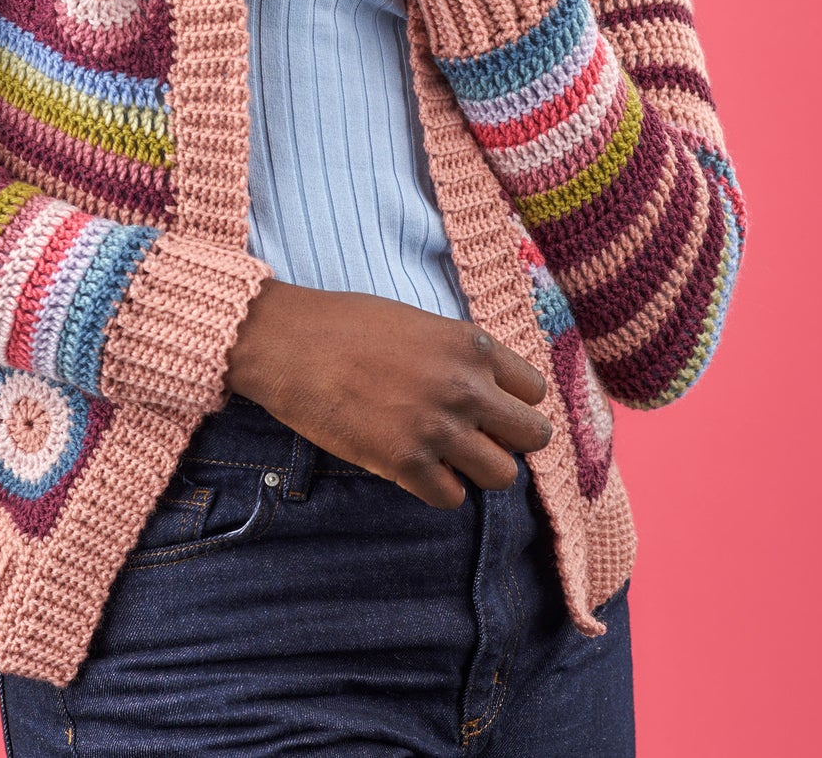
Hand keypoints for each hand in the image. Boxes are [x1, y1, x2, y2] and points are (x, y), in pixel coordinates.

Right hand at [223, 278, 552, 508]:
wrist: (287, 343)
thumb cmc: (343, 324)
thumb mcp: (416, 321)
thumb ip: (458, 354)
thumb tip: (484, 387)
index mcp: (469, 345)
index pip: (535, 391)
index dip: (513, 401)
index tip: (489, 405)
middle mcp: (465, 387)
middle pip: (533, 436)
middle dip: (506, 440)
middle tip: (473, 436)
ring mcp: (438, 428)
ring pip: (501, 476)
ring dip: (475, 469)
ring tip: (443, 454)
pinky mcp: (405, 463)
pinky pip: (452, 499)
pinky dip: (436, 489)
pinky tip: (413, 468)